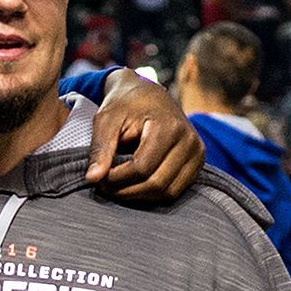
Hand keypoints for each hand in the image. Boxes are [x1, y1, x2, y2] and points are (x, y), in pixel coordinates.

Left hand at [84, 71, 203, 202]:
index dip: (117, 179)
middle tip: (105, 186)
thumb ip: (100, 148)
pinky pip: (174, 191)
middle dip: (126, 191)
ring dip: (138, 195)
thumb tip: (93, 179)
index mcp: (169, 126)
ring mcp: (197, 153)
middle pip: (156, 184)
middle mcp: (189, 141)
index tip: (98, 178)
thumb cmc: (126, 105)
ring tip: (118, 185)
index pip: (142, 167)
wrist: (149, 94)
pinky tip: (135, 184)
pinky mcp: (197, 163)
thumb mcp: (107, 119)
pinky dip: (152, 193)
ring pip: (166, 193)